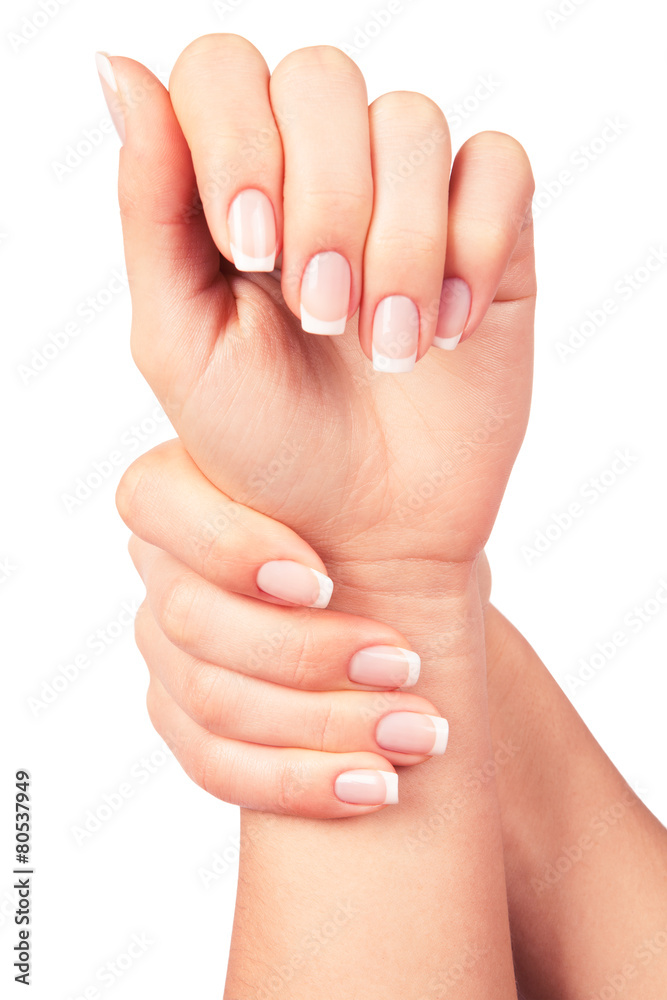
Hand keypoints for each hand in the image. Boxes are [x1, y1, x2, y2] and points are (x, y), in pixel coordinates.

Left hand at [103, 34, 534, 573]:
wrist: (363, 531)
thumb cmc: (264, 446)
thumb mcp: (180, 343)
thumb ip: (149, 210)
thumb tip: (123, 70)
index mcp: (234, 190)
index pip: (225, 72)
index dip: (239, 140)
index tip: (249, 250)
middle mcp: (321, 177)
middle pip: (323, 80)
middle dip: (323, 203)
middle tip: (321, 315)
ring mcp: (409, 201)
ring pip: (413, 123)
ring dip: (398, 247)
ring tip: (387, 348)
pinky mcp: (488, 235)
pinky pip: (498, 168)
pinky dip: (472, 247)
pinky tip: (446, 330)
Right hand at [119, 440, 453, 817]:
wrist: (402, 580)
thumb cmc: (389, 512)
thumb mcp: (377, 465)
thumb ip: (350, 440)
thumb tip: (366, 392)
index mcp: (189, 482)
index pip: (154, 504)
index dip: (233, 551)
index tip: (325, 580)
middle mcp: (164, 564)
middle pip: (192, 622)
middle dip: (309, 656)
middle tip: (404, 664)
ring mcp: (166, 647)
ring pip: (209, 702)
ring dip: (321, 728)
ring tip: (415, 735)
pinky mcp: (184, 715)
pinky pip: (214, 765)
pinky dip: (297, 783)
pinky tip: (370, 787)